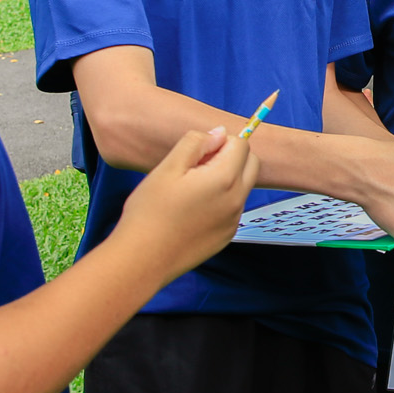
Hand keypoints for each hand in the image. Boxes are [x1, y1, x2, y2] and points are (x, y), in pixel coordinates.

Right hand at [114, 126, 260, 281]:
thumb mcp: (168, 167)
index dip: (220, 142)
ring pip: (242, 187)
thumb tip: (219, 133)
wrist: (142, 259)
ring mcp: (234, 221)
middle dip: (231, 157)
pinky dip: (221, 201)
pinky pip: (232, 209)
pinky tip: (192, 211)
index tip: (197, 154)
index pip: (242, 144)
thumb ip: (196, 143)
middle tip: (196, 167)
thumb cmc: (150, 210)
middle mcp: (237, 200)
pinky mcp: (226, 237)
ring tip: (190, 191)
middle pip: (251, 164)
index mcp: (225, 179)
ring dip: (226, 179)